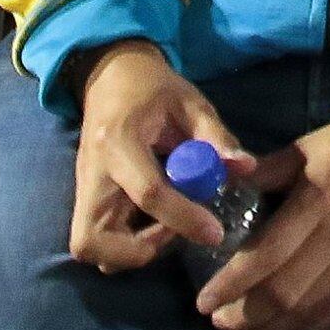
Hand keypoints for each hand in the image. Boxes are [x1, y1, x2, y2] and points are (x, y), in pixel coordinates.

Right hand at [71, 41, 265, 276]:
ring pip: (88, 247)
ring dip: (128, 253)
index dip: (183, 217)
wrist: (111, 76)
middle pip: (90, 241)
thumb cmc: (152, 88)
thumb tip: (246, 168)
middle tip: (172, 233)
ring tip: (166, 228)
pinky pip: (96, 240)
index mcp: (118, 141)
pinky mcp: (85, 198)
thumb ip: (215, 137)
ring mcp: (83, 189)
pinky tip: (153, 222)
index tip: (215, 232)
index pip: (147, 192)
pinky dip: (124, 246)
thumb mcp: (190, 103)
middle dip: (135, 252)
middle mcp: (91, 173)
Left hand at [198, 87, 329, 329]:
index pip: (264, 259)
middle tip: (216, 319)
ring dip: (270, 329)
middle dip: (243, 316)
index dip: (229, 286)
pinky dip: (307, 327)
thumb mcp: (305, 148)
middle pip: (283, 296)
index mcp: (316, 202)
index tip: (203, 300)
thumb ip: (263, 172)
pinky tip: (286, 326)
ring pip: (309, 312)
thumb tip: (217, 186)